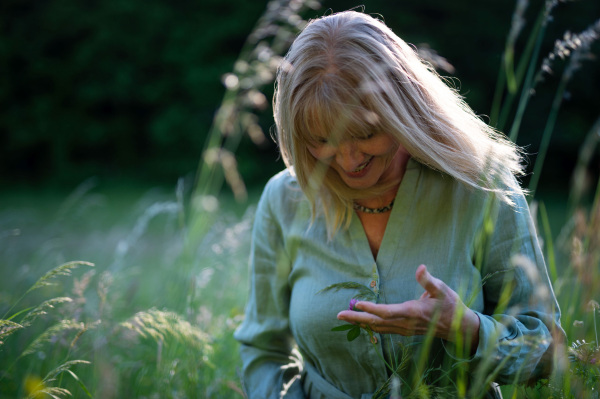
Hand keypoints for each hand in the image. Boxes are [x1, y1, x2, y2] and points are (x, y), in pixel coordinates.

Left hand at [337, 264, 479, 352]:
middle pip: (376, 322)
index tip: (356, 303)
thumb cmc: (450, 306)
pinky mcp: (404, 331)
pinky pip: (383, 330)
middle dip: (357, 318)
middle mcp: (405, 323)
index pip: (386, 312)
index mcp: (412, 312)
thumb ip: (428, 280)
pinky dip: (369, 326)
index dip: (371, 308)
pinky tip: (360, 323)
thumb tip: (420, 267)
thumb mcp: (442, 289)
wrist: (459, 328)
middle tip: (338, 315)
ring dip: (360, 323)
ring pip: (377, 328)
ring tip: (344, 318)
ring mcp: (403, 329)